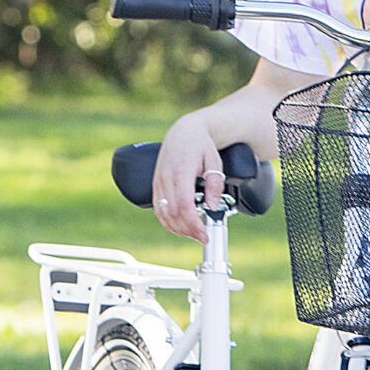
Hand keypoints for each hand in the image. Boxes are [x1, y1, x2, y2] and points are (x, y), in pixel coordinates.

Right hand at [151, 114, 224, 241]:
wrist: (184, 133)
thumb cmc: (201, 146)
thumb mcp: (214, 161)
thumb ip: (214, 184)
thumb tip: (212, 206)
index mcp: (181, 171)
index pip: (184, 205)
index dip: (193, 224)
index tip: (204, 234)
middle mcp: (166, 177)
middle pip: (173, 213)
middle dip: (188, 230)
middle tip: (203, 236)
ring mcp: (158, 182)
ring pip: (163, 214)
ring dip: (177, 228)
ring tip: (193, 233)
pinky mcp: (155, 185)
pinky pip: (157, 209)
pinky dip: (167, 221)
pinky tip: (179, 226)